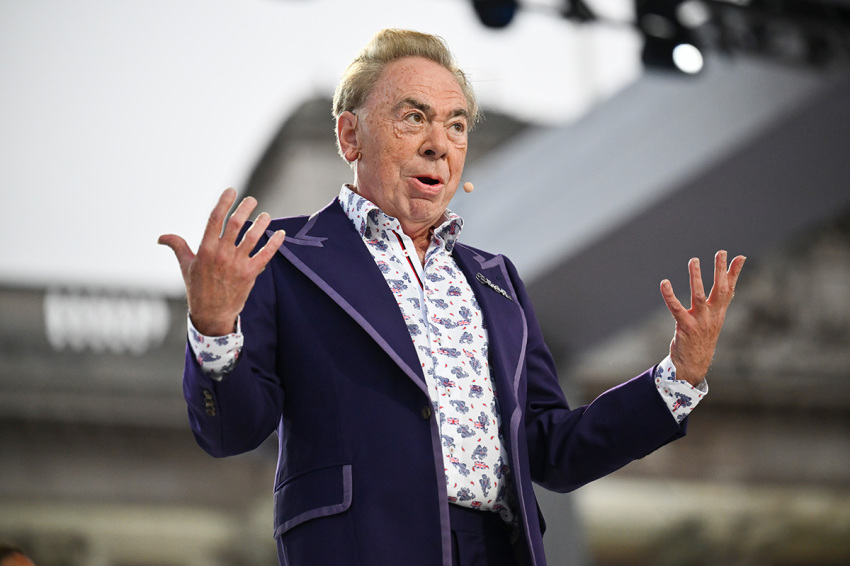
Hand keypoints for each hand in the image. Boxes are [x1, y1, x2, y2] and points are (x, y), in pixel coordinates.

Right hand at [158, 188, 285, 335]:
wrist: (212, 314)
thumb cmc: (198, 288)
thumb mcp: (186, 266)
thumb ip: (178, 246)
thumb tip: (161, 237)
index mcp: (205, 249)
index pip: (215, 219)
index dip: (224, 202)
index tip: (232, 190)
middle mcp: (221, 254)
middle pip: (236, 224)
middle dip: (245, 208)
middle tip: (251, 200)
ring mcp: (237, 264)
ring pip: (253, 237)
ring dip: (262, 223)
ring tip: (266, 216)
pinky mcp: (250, 274)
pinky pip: (266, 254)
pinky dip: (275, 243)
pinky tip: (281, 233)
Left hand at [660, 250, 745, 385]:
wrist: (694, 365)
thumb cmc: (701, 339)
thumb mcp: (712, 320)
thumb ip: (715, 305)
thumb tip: (722, 292)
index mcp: (719, 313)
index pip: (729, 290)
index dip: (735, 273)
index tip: (740, 257)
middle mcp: (712, 316)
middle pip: (719, 290)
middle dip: (720, 270)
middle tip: (721, 252)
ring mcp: (699, 322)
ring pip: (698, 296)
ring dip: (696, 277)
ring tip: (694, 260)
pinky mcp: (685, 327)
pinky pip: (676, 308)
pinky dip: (670, 295)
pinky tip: (664, 283)